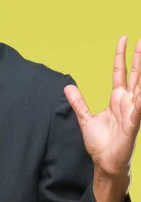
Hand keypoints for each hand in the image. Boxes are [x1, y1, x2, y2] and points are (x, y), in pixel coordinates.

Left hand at [64, 36, 140, 177]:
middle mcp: (128, 102)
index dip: (121, 56)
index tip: (124, 39)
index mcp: (117, 99)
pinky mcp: (133, 124)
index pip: (120, 72)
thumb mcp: (85, 118)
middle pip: (135, 75)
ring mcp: (133, 112)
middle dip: (139, 58)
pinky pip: (140, 108)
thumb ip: (78, 102)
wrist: (105, 162)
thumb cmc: (101, 143)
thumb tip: (67, 87)